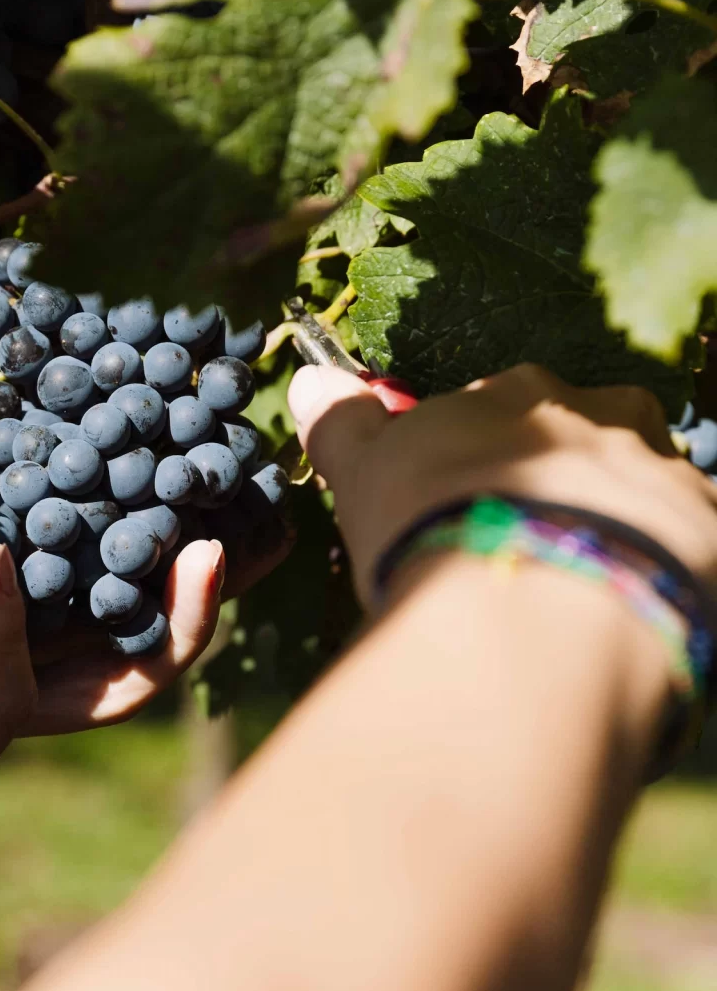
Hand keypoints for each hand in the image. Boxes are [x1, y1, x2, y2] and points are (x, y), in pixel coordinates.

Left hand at [0, 211, 283, 820]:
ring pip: (111, 675)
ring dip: (168, 621)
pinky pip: (12, 694)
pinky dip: (7, 628)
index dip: (153, 479)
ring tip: (207, 552)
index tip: (204, 422)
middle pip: (128, 606)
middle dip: (199, 569)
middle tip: (249, 505)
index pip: (94, 519)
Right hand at [288, 362, 716, 605]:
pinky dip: (662, 569)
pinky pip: (689, 543)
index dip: (483, 452)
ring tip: (579, 585)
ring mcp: (665, 475)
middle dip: (565, 475)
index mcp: (519, 393)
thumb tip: (313, 379)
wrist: (536, 611)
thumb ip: (343, 424)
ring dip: (618, 522)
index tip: (462, 495)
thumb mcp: (367, 473)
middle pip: (590, 436)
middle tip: (526, 538)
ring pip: (646, 488)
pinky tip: (622, 611)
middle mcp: (604, 418)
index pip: (505, 405)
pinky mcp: (709, 533)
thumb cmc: (433, 529)